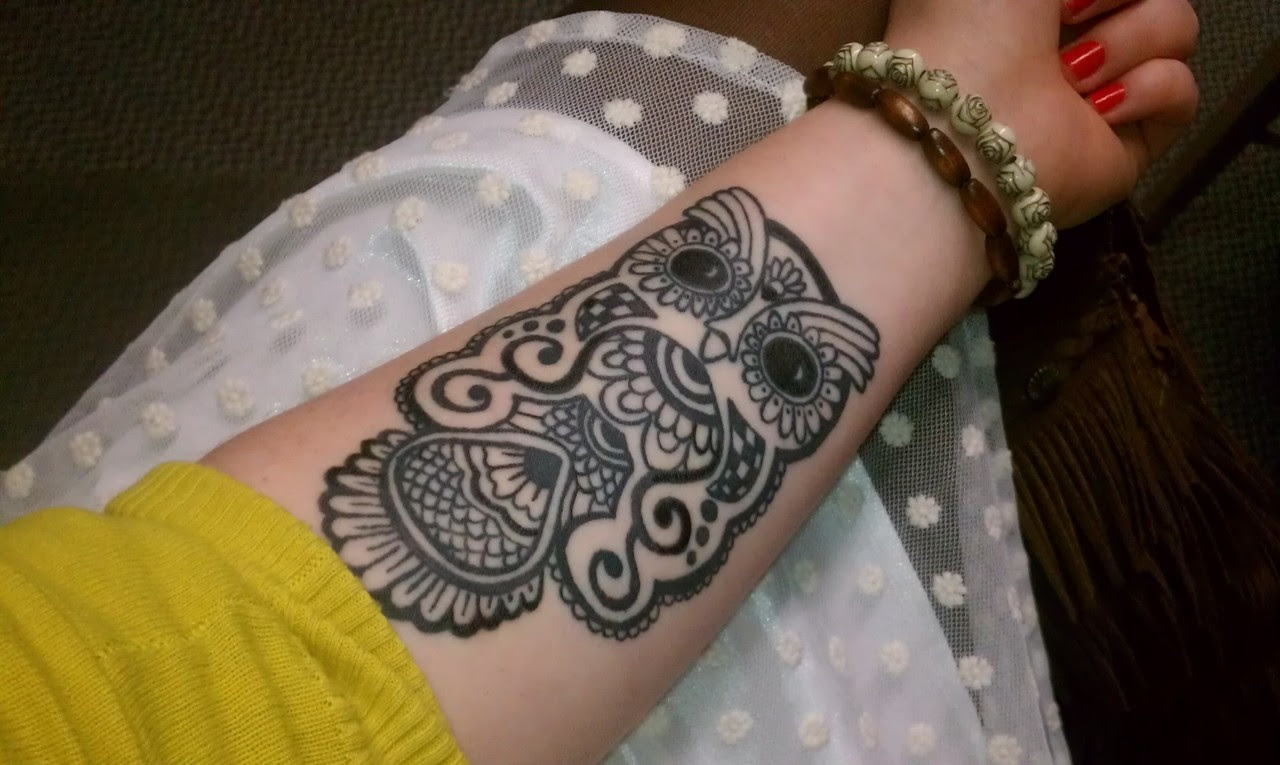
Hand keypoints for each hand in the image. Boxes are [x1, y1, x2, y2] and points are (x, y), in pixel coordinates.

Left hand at [885, 0, 1197, 226]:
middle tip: (1063, 17)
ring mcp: (1101, 93)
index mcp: (1032, 8)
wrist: (961, 122)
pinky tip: (1096, 111)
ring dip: (1129, 40)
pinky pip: (1183, 92)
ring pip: (1179, 30)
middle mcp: (1068, 44)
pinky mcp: (1127, 143)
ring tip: (1069, 76)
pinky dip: (1147, 89)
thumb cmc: (968, 28)